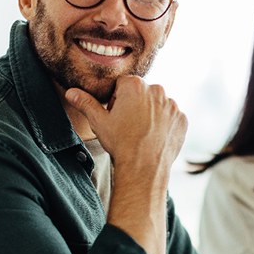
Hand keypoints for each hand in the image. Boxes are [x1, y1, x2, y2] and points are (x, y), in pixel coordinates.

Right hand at [65, 76, 186, 175]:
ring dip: (151, 114)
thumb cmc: (120, 143)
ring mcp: (172, 105)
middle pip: (142, 93)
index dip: (116, 101)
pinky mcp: (182, 120)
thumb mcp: (99, 122)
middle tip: (128, 127)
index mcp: (135, 85)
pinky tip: (154, 138)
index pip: (123, 86)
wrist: (143, 168)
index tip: (116, 116)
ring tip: (141, 134)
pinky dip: (165, 125)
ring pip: (158, 105)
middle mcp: (157, 90)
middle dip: (135, 105)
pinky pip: (171, 118)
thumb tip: (71, 92)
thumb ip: (86, 103)